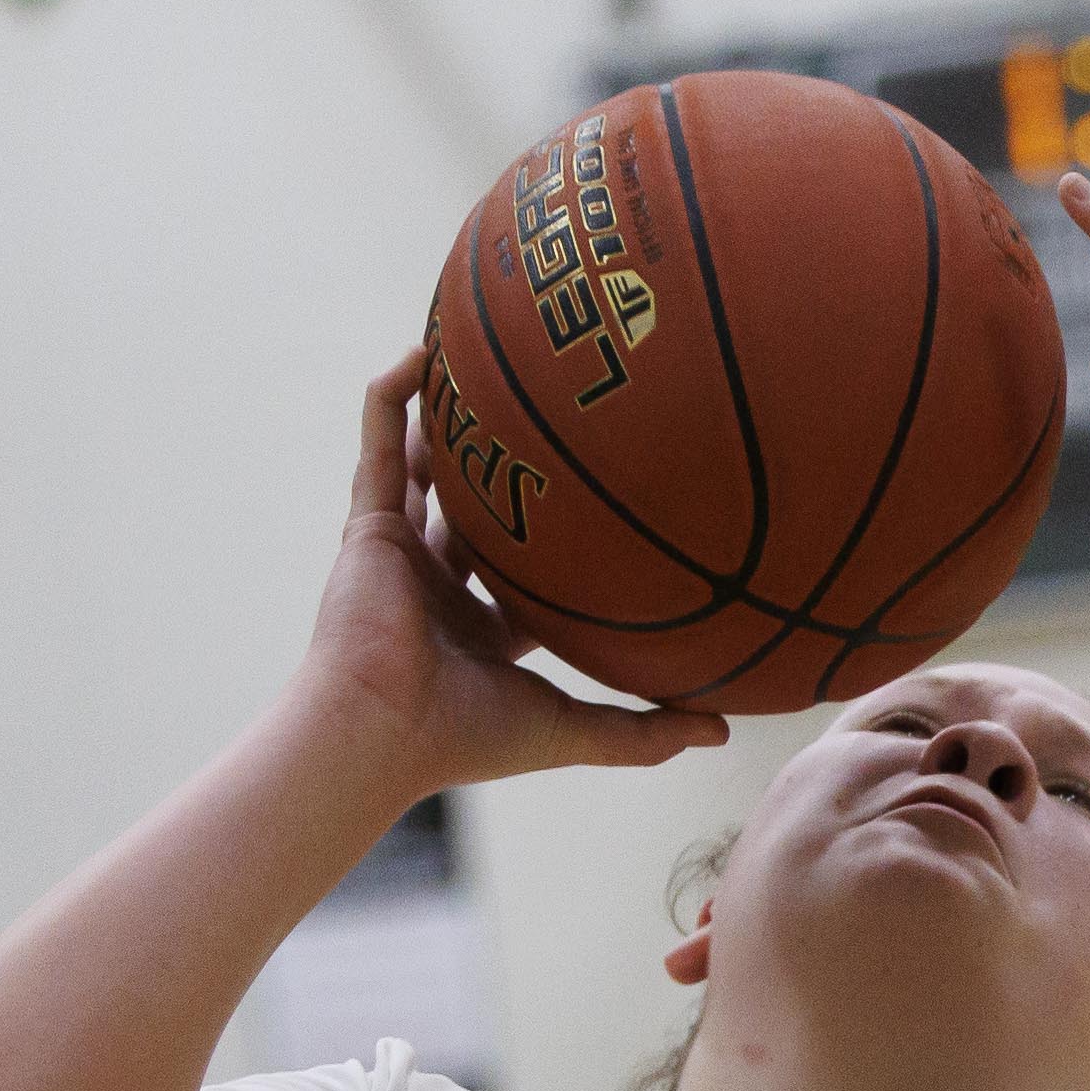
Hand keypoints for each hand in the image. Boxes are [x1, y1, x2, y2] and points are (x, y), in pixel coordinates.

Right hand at [301, 348, 726, 795]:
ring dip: (446, 419)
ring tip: (484, 359)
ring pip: (426, 467)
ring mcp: (399, 552)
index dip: (562, 536)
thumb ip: (644, 733)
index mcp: (482, 629)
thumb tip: (724, 733)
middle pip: (479, 509)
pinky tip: (422, 353)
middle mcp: (440, 586)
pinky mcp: (365, 527)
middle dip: (506, 468)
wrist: (381, 731)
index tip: (613, 498)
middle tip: (558, 413)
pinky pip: (377, 446)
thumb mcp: (573, 731)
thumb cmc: (467, 737)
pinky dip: (389, 400)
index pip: (529, 571)